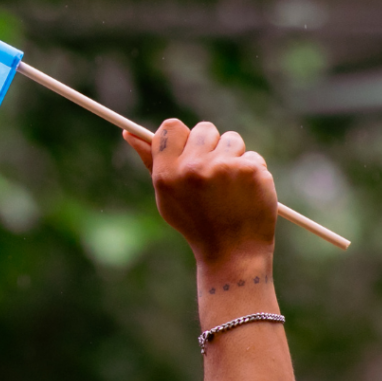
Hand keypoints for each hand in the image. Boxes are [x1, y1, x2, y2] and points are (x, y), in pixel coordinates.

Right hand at [123, 120, 276, 267]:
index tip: (189, 148)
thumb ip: (151, 161)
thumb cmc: (196, 222)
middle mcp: (193, 168)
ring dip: (233, 157)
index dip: (182, 136)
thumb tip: (129, 133)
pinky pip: (253, 157)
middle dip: (211, 146)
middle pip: (204, 128)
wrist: (232, 253)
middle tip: (212, 174)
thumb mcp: (167, 195)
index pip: (171, 127)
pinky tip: (246, 194)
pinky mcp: (251, 171)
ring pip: (232, 139)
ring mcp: (223, 167)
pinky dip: (252, 172)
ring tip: (230, 186)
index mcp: (167, 174)